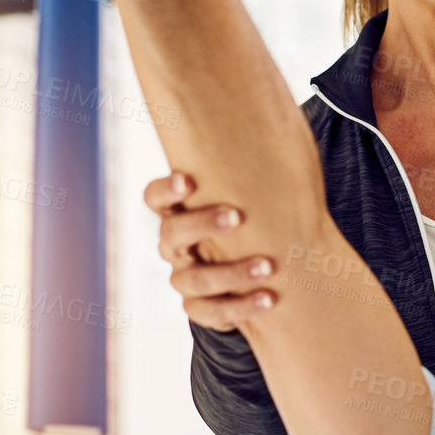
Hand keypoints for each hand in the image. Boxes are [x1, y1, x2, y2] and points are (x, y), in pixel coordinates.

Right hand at [143, 171, 279, 330]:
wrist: (251, 269)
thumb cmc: (248, 219)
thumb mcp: (242, 196)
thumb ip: (247, 170)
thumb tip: (280, 122)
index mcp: (177, 213)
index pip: (155, 198)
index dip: (166, 189)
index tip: (188, 180)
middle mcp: (175, 246)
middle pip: (172, 234)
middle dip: (203, 224)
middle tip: (237, 217)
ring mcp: (184, 279)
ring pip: (195, 279)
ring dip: (232, 273)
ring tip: (268, 266)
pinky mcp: (199, 308)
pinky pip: (212, 312)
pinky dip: (241, 307)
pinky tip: (270, 299)